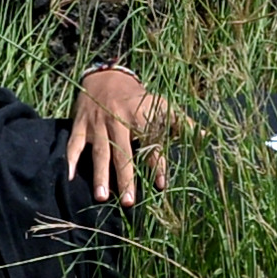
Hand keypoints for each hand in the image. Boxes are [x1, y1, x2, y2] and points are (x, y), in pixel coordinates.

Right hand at [64, 66, 173, 203]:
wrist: (105, 76)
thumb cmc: (137, 96)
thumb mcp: (160, 104)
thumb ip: (181, 122)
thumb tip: (207, 135)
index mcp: (139, 116)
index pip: (150, 144)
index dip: (157, 164)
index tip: (161, 185)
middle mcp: (118, 120)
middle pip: (122, 152)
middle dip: (126, 177)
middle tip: (129, 202)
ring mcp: (97, 123)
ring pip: (99, 152)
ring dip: (100, 175)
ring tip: (103, 197)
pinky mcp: (81, 124)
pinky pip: (75, 143)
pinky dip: (70, 159)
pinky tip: (69, 178)